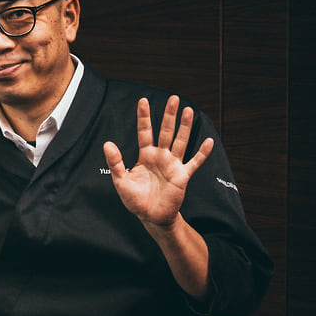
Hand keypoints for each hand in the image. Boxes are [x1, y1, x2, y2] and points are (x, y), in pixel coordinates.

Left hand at [103, 96, 213, 227]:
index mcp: (145, 156)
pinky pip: (194, 162)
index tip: (143, 100)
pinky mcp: (182, 176)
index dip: (144, 117)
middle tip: (173, 98)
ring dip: (185, 127)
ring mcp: (173, 165)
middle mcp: (160, 157)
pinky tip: (208, 141)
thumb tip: (107, 143)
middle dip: (169, 115)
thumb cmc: (136, 200)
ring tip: (188, 110)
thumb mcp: (121, 181)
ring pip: (180, 141)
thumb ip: (115, 162)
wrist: (151, 217)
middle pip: (165, 131)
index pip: (145, 131)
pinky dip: (202, 153)